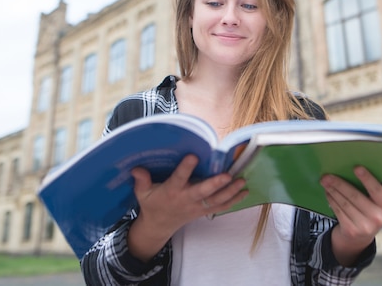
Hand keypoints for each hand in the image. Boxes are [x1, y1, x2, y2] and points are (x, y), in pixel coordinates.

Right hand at [127, 154, 246, 261]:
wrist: (159, 225)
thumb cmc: (152, 204)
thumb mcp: (142, 193)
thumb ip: (141, 180)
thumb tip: (136, 169)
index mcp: (171, 191)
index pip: (179, 178)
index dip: (185, 168)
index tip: (193, 156)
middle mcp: (186, 199)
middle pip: (203, 192)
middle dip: (215, 184)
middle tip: (227, 175)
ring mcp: (197, 207)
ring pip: (216, 200)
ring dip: (230, 192)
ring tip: (242, 181)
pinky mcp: (203, 211)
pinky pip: (221, 207)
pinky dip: (234, 201)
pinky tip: (244, 192)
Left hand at [321, 166, 381, 266]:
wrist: (359, 238)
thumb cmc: (366, 211)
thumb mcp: (374, 203)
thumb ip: (369, 190)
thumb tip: (350, 170)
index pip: (377, 190)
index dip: (367, 179)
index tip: (356, 167)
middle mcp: (378, 218)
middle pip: (355, 196)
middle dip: (339, 184)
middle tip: (327, 175)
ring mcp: (365, 226)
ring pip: (344, 203)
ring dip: (332, 190)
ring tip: (324, 182)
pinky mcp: (351, 230)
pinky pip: (338, 211)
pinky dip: (331, 200)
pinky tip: (327, 193)